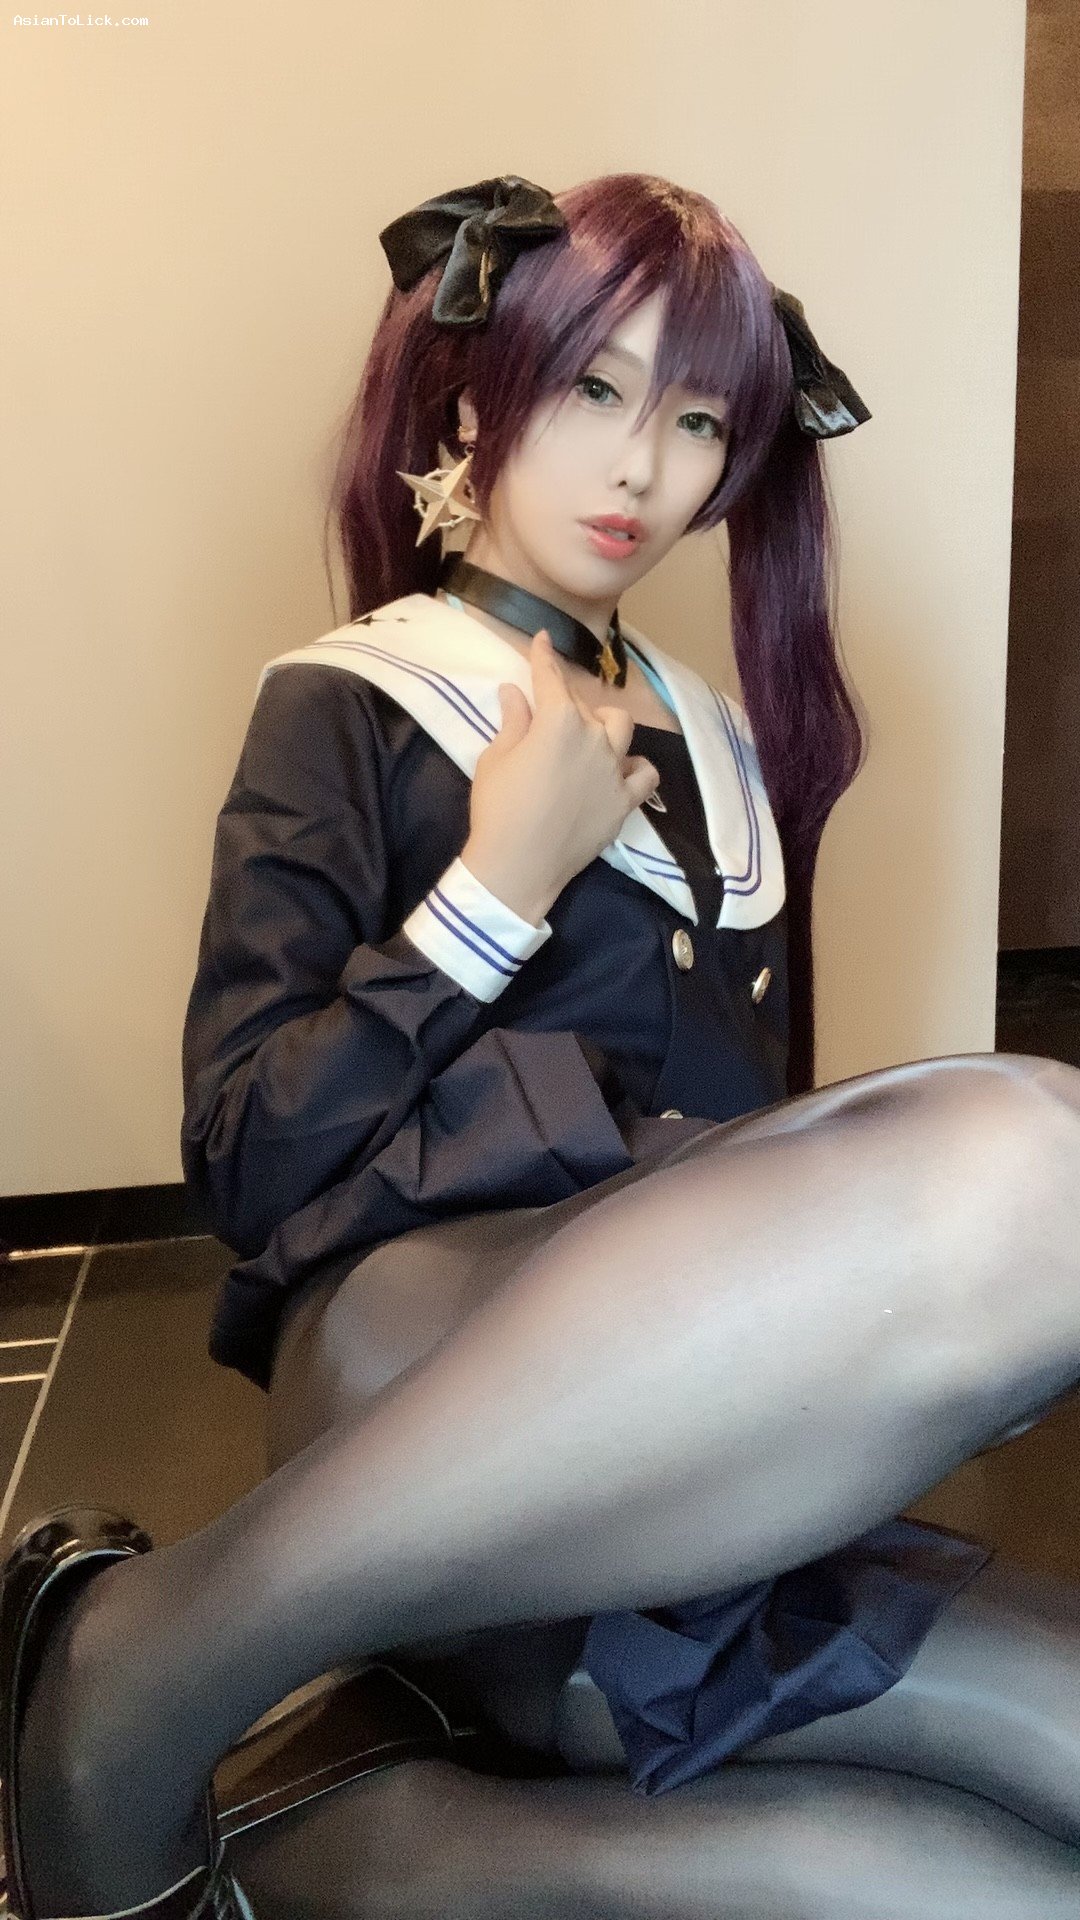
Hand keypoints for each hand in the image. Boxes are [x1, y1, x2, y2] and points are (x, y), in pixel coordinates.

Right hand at [462, 628, 660, 922]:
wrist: (516, 867)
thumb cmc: (498, 809)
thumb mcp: (496, 759)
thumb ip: (513, 722)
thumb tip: (515, 692)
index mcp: (558, 721)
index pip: (551, 679)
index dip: (544, 657)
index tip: (543, 639)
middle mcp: (594, 738)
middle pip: (584, 706)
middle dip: (566, 704)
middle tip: (546, 717)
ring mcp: (614, 771)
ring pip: (622, 730)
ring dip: (606, 726)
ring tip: (591, 737)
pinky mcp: (624, 802)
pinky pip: (645, 775)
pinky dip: (636, 767)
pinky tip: (622, 770)